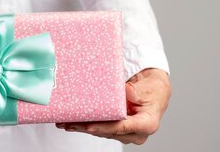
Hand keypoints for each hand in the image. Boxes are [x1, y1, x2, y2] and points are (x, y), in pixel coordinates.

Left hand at [55, 67, 170, 144]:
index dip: (104, 127)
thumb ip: (136, 91)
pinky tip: (71, 122)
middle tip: (68, 123)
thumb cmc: (153, 88)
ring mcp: (125, 132)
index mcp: (146, 124)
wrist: (155, 89)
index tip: (89, 126)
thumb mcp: (149, 86)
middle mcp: (135, 132)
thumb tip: (127, 92)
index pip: (122, 127)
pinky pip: (100, 127)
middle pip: (107, 131)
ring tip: (64, 122)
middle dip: (86, 127)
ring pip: (101, 131)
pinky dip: (86, 124)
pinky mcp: (117, 128)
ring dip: (82, 127)